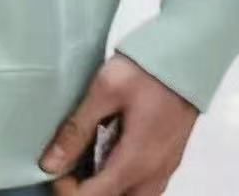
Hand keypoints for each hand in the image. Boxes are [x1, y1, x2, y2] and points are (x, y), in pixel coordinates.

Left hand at [39, 51, 198, 194]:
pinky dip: (122, 179)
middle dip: (87, 190)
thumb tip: (51, 163)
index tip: (54, 167)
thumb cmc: (145, 71)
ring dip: (106, 185)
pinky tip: (108, 153)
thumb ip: (77, 129)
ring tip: (86, 159)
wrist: (187, 57)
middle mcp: (154, 175)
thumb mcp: (104, 91)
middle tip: (68, 165)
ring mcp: (165, 169)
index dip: (68, 190)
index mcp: (135, 162)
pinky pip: (144, 186)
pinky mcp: (169, 159)